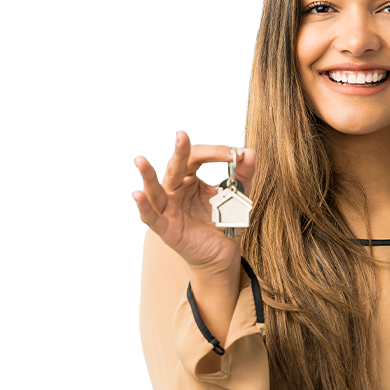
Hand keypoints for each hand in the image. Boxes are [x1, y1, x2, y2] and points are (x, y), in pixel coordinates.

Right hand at [133, 131, 255, 274]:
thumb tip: (250, 151)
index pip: (195, 158)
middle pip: (175, 168)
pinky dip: (144, 207)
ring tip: (141, 161)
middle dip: (179, 152)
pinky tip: (138, 195)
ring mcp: (170, 210)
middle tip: (182, 136)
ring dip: (148, 176)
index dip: (213, 153)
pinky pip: (152, 217)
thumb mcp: (237, 196)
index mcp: (191, 180)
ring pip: (155, 190)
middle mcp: (176, 192)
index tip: (233, 154)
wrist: (223, 254)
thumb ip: (243, 174)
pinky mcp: (167, 229)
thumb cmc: (225, 223)